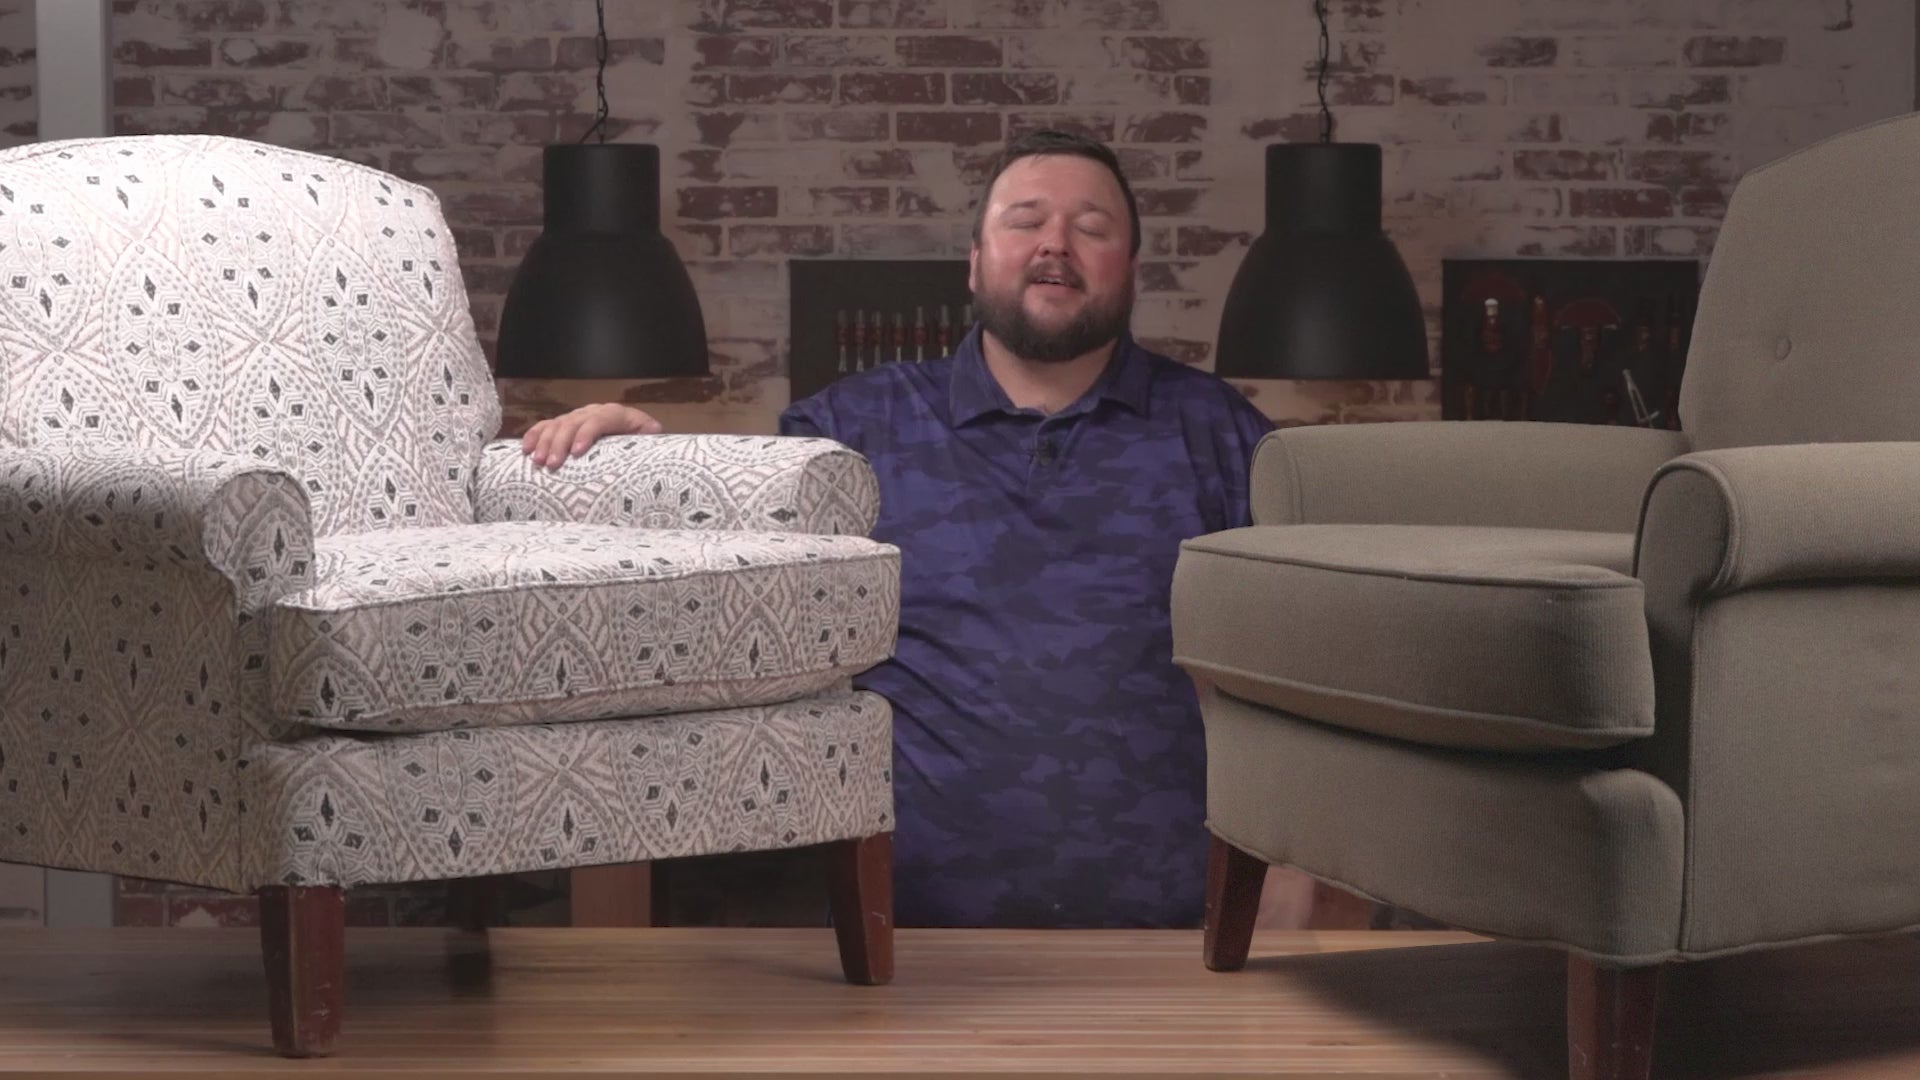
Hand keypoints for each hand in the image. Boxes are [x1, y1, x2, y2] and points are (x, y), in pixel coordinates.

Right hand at [520, 403, 662, 468]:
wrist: (632, 433)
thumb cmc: (639, 441)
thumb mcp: (648, 436)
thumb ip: (649, 435)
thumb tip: (654, 431)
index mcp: (615, 414)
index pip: (598, 420)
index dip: (586, 433)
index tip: (577, 453)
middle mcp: (593, 412)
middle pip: (573, 423)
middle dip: (560, 443)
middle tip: (552, 465)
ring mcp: (577, 417)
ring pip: (557, 424)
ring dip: (545, 442)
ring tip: (538, 461)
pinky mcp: (565, 424)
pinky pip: (546, 426)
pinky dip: (534, 435)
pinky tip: (525, 449)